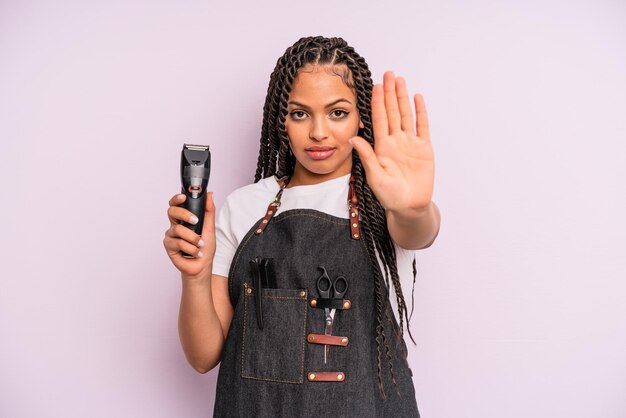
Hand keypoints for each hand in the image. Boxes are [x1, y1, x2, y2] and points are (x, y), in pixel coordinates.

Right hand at [163, 193, 215, 280]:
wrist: (203, 265)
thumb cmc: (205, 247)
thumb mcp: (210, 227)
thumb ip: (209, 211)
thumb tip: (209, 194)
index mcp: (184, 219)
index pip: (176, 205)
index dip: (177, 199)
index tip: (184, 197)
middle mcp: (175, 225)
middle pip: (172, 212)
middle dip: (184, 214)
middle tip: (195, 221)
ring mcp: (171, 235)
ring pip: (178, 229)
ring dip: (193, 238)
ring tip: (200, 244)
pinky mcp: (169, 246)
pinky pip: (179, 243)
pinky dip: (191, 248)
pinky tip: (195, 252)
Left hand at [351, 71, 434, 213]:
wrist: (409, 206)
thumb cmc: (389, 195)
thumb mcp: (374, 176)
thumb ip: (367, 156)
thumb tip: (353, 138)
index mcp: (381, 147)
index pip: (379, 119)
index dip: (377, 102)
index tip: (374, 86)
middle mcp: (395, 141)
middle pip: (392, 112)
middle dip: (389, 93)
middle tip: (388, 73)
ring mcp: (410, 143)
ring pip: (406, 115)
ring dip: (402, 97)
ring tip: (400, 80)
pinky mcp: (424, 148)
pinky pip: (422, 126)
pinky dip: (420, 112)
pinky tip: (417, 98)